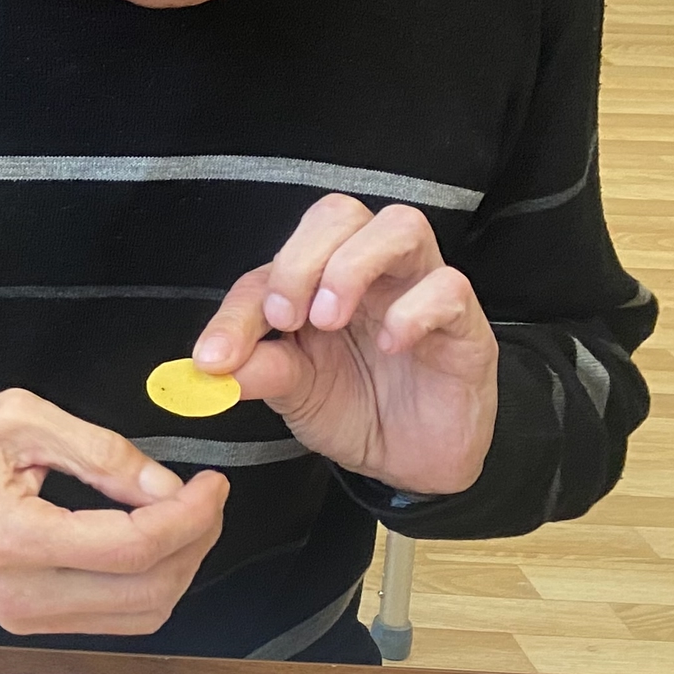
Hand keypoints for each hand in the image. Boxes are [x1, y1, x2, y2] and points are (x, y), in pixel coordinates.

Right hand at [0, 389, 229, 634]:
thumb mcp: (24, 417)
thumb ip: (101, 451)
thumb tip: (167, 489)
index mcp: (10, 536)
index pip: (130, 548)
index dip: (189, 518)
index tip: (210, 484)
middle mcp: (16, 593)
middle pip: (145, 592)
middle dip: (194, 544)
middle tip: (206, 498)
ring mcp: (20, 618)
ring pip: (139, 615)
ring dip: (178, 569)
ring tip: (184, 518)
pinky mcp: (26, 622)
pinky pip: (114, 620)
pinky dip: (148, 584)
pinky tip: (150, 543)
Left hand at [194, 195, 496, 494]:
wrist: (409, 460)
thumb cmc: (353, 408)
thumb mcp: (292, 392)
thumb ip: (257, 369)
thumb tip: (209, 366)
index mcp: (320, 281)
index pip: (274, 262)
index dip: (239, 307)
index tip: (216, 356)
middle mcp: (371, 273)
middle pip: (339, 213)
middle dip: (300, 259)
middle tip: (286, 320)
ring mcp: (420, 290)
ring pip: (400, 225)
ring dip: (352, 266)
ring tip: (329, 320)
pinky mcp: (464, 324)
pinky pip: (449, 286)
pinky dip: (413, 310)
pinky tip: (390, 344)